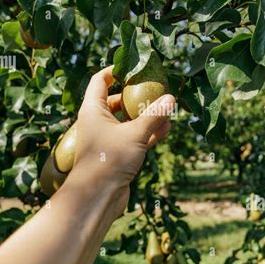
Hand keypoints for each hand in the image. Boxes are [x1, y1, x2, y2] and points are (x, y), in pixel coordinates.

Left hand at [66, 66, 175, 216]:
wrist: (97, 196)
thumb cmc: (109, 159)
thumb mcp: (135, 133)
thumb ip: (154, 115)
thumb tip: (171, 98)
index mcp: (93, 110)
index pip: (101, 81)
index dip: (115, 71)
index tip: (134, 66)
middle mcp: (98, 122)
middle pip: (116, 100)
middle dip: (136, 96)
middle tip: (155, 89)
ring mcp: (107, 138)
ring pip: (128, 121)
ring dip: (146, 116)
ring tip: (166, 110)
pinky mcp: (117, 153)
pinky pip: (134, 137)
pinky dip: (147, 133)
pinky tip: (165, 129)